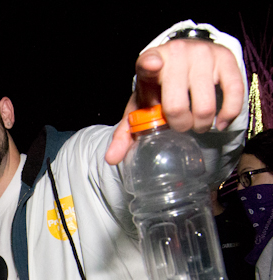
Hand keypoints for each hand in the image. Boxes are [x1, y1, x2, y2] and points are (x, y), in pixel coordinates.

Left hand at [106, 39, 244, 164]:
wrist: (183, 60)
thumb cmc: (158, 88)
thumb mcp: (140, 105)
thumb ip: (126, 132)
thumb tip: (111, 159)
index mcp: (149, 62)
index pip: (147, 63)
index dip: (150, 65)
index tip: (153, 66)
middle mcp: (177, 54)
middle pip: (176, 106)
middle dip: (178, 126)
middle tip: (179, 126)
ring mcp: (203, 55)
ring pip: (205, 106)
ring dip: (201, 125)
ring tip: (196, 124)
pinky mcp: (226, 59)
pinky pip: (233, 94)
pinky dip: (227, 115)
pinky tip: (219, 123)